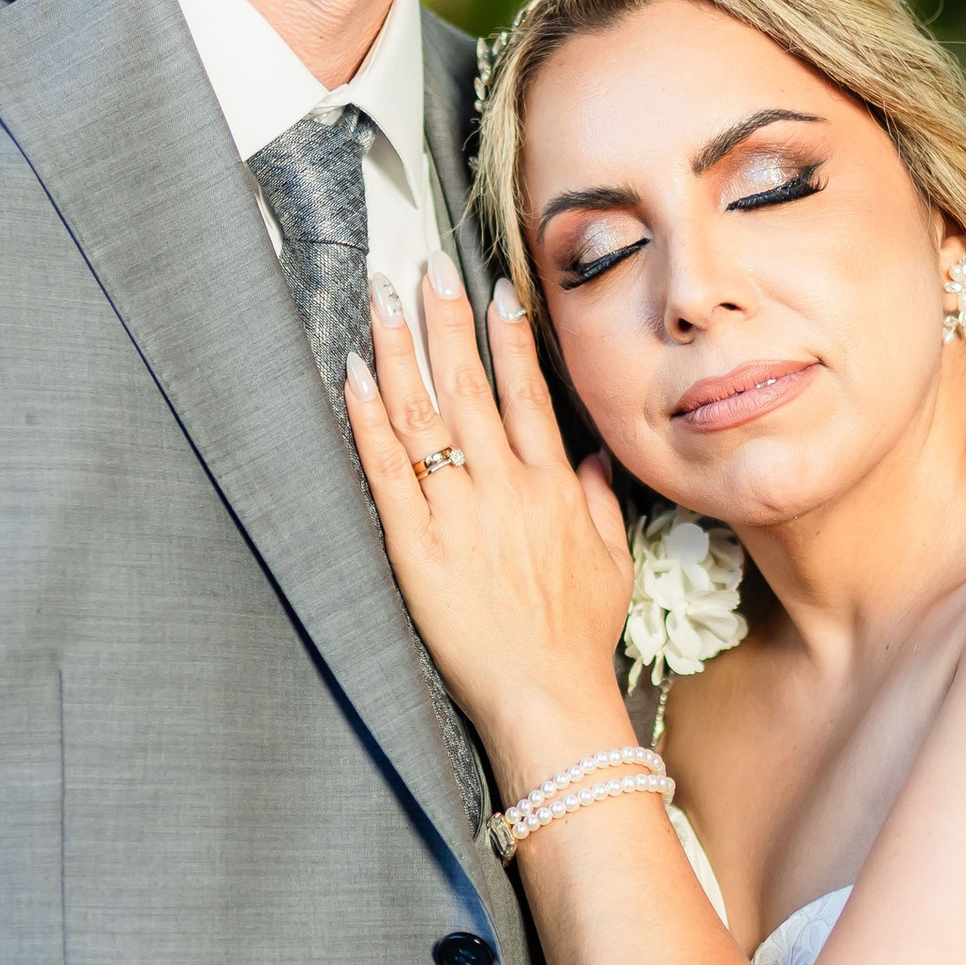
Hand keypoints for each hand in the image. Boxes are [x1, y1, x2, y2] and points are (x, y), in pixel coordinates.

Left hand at [345, 264, 632, 780]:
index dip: (511, 338)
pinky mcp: (416, 546)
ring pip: (424, 413)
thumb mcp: (613, 566)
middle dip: (446, 319)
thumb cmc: (578, 642)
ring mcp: (459, 513)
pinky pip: (386, 468)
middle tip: (426, 266)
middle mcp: (506, 488)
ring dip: (399, 348)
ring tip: (382, 297)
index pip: (529, 394)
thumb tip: (587, 458)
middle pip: (470, 385)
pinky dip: (367, 418)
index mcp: (553, 488)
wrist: (549, 698)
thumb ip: (598, 503)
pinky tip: (352, 374)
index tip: (497, 291)